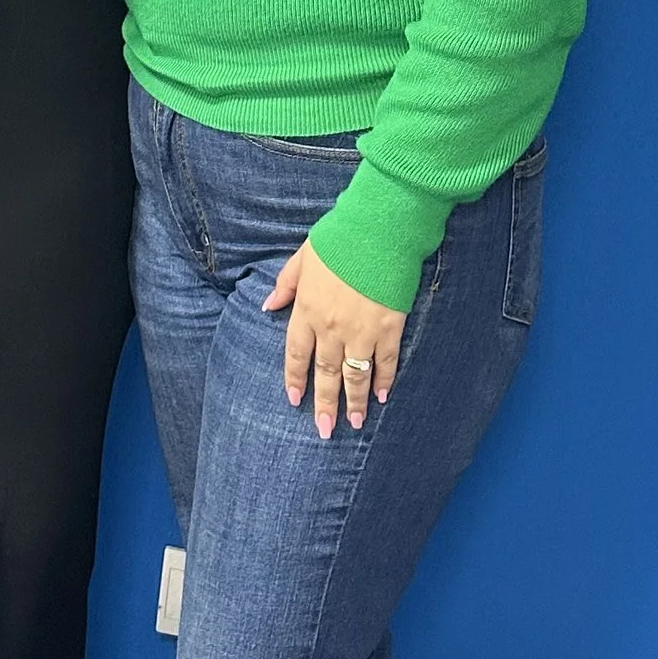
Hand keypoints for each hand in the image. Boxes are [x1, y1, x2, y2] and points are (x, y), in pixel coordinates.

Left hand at [264, 241, 406, 435]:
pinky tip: (381, 396)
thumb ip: (286, 284)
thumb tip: (268, 305)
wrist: (380, 229)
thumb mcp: (303, 257)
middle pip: (325, 373)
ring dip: (354, 401)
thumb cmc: (340, 238)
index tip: (295, 400)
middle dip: (324, 404)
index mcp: (307, 310)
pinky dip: (384, 380)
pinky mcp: (389, 326)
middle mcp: (331, 327)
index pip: (297, 354)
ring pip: (355, 374)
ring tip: (354, 423)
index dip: (296, 379)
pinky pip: (386, 361)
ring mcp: (362, 330)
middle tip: (324, 429)